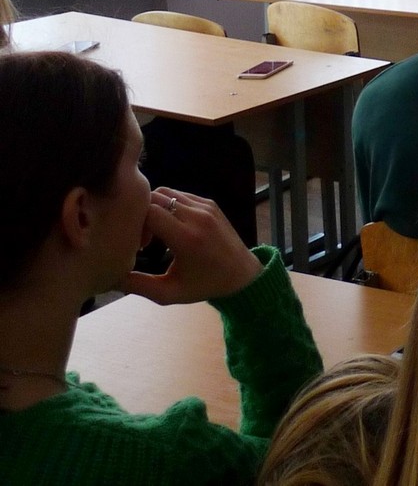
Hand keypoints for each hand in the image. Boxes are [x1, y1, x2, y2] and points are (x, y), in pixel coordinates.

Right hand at [123, 189, 262, 305]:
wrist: (242, 274)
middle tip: (140, 239)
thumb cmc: (204, 285)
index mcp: (188, 238)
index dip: (134, 224)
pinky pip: (179, 194)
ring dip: (151, 208)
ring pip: (165, 192)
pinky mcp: (210, 203)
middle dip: (139, 214)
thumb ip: (137, 285)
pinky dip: (166, 205)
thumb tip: (106, 278)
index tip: (135, 244)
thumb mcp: (169, 293)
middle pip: (154, 198)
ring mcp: (205, 206)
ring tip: (152, 233)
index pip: (150, 212)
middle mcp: (197, 216)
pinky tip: (167, 227)